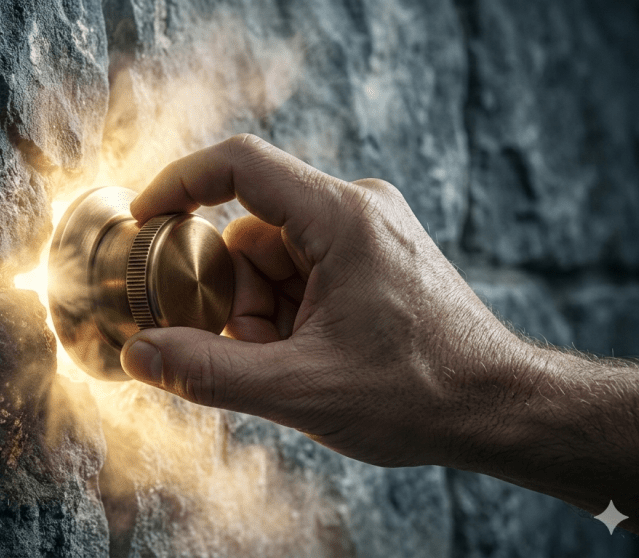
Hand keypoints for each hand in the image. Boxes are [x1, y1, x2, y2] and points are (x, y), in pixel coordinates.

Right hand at [120, 134, 529, 467]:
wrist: (500, 409)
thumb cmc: (420, 394)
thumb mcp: (301, 389)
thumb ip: (210, 371)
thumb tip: (139, 353)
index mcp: (341, 218)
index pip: (240, 165)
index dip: (179, 185)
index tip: (143, 222)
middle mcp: (356, 210)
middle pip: (250, 231)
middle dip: (234, 296)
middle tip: (254, 351)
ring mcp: (366, 233)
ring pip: (272, 258)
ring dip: (261, 312)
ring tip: (294, 363)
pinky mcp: (371, 258)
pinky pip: (300, 272)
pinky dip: (287, 314)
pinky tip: (312, 356)